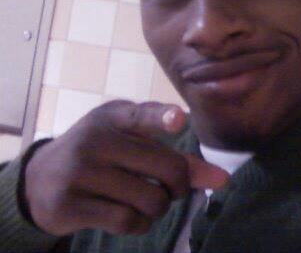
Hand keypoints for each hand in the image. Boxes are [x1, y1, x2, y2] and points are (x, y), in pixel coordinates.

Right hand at [24, 100, 228, 235]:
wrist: (40, 179)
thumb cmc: (102, 154)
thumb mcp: (133, 143)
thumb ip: (177, 157)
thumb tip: (221, 179)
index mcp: (115, 116)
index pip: (143, 114)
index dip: (163, 117)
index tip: (179, 120)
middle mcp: (96, 140)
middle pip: (166, 169)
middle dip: (178, 186)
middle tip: (171, 189)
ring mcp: (79, 172)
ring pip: (150, 200)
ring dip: (159, 208)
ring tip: (147, 201)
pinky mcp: (69, 205)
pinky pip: (127, 222)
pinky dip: (140, 224)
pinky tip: (132, 216)